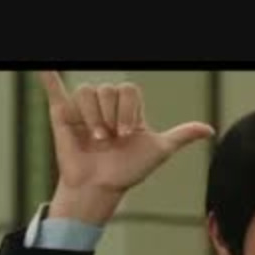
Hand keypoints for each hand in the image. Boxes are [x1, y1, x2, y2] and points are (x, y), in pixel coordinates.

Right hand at [39, 71, 214, 223]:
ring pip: (87, 91)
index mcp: (126, 108)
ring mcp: (83, 109)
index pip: (128, 90)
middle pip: (108, 89)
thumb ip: (181, 135)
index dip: (129, 109)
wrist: (100, 187)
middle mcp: (105, 105)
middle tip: (111, 139)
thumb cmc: (128, 171)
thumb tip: (210, 129)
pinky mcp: (62, 115)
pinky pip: (55, 90)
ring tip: (96, 138)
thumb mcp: (159, 151)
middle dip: (112, 116)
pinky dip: (48, 78)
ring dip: (93, 117)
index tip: (129, 133)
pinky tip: (45, 67)